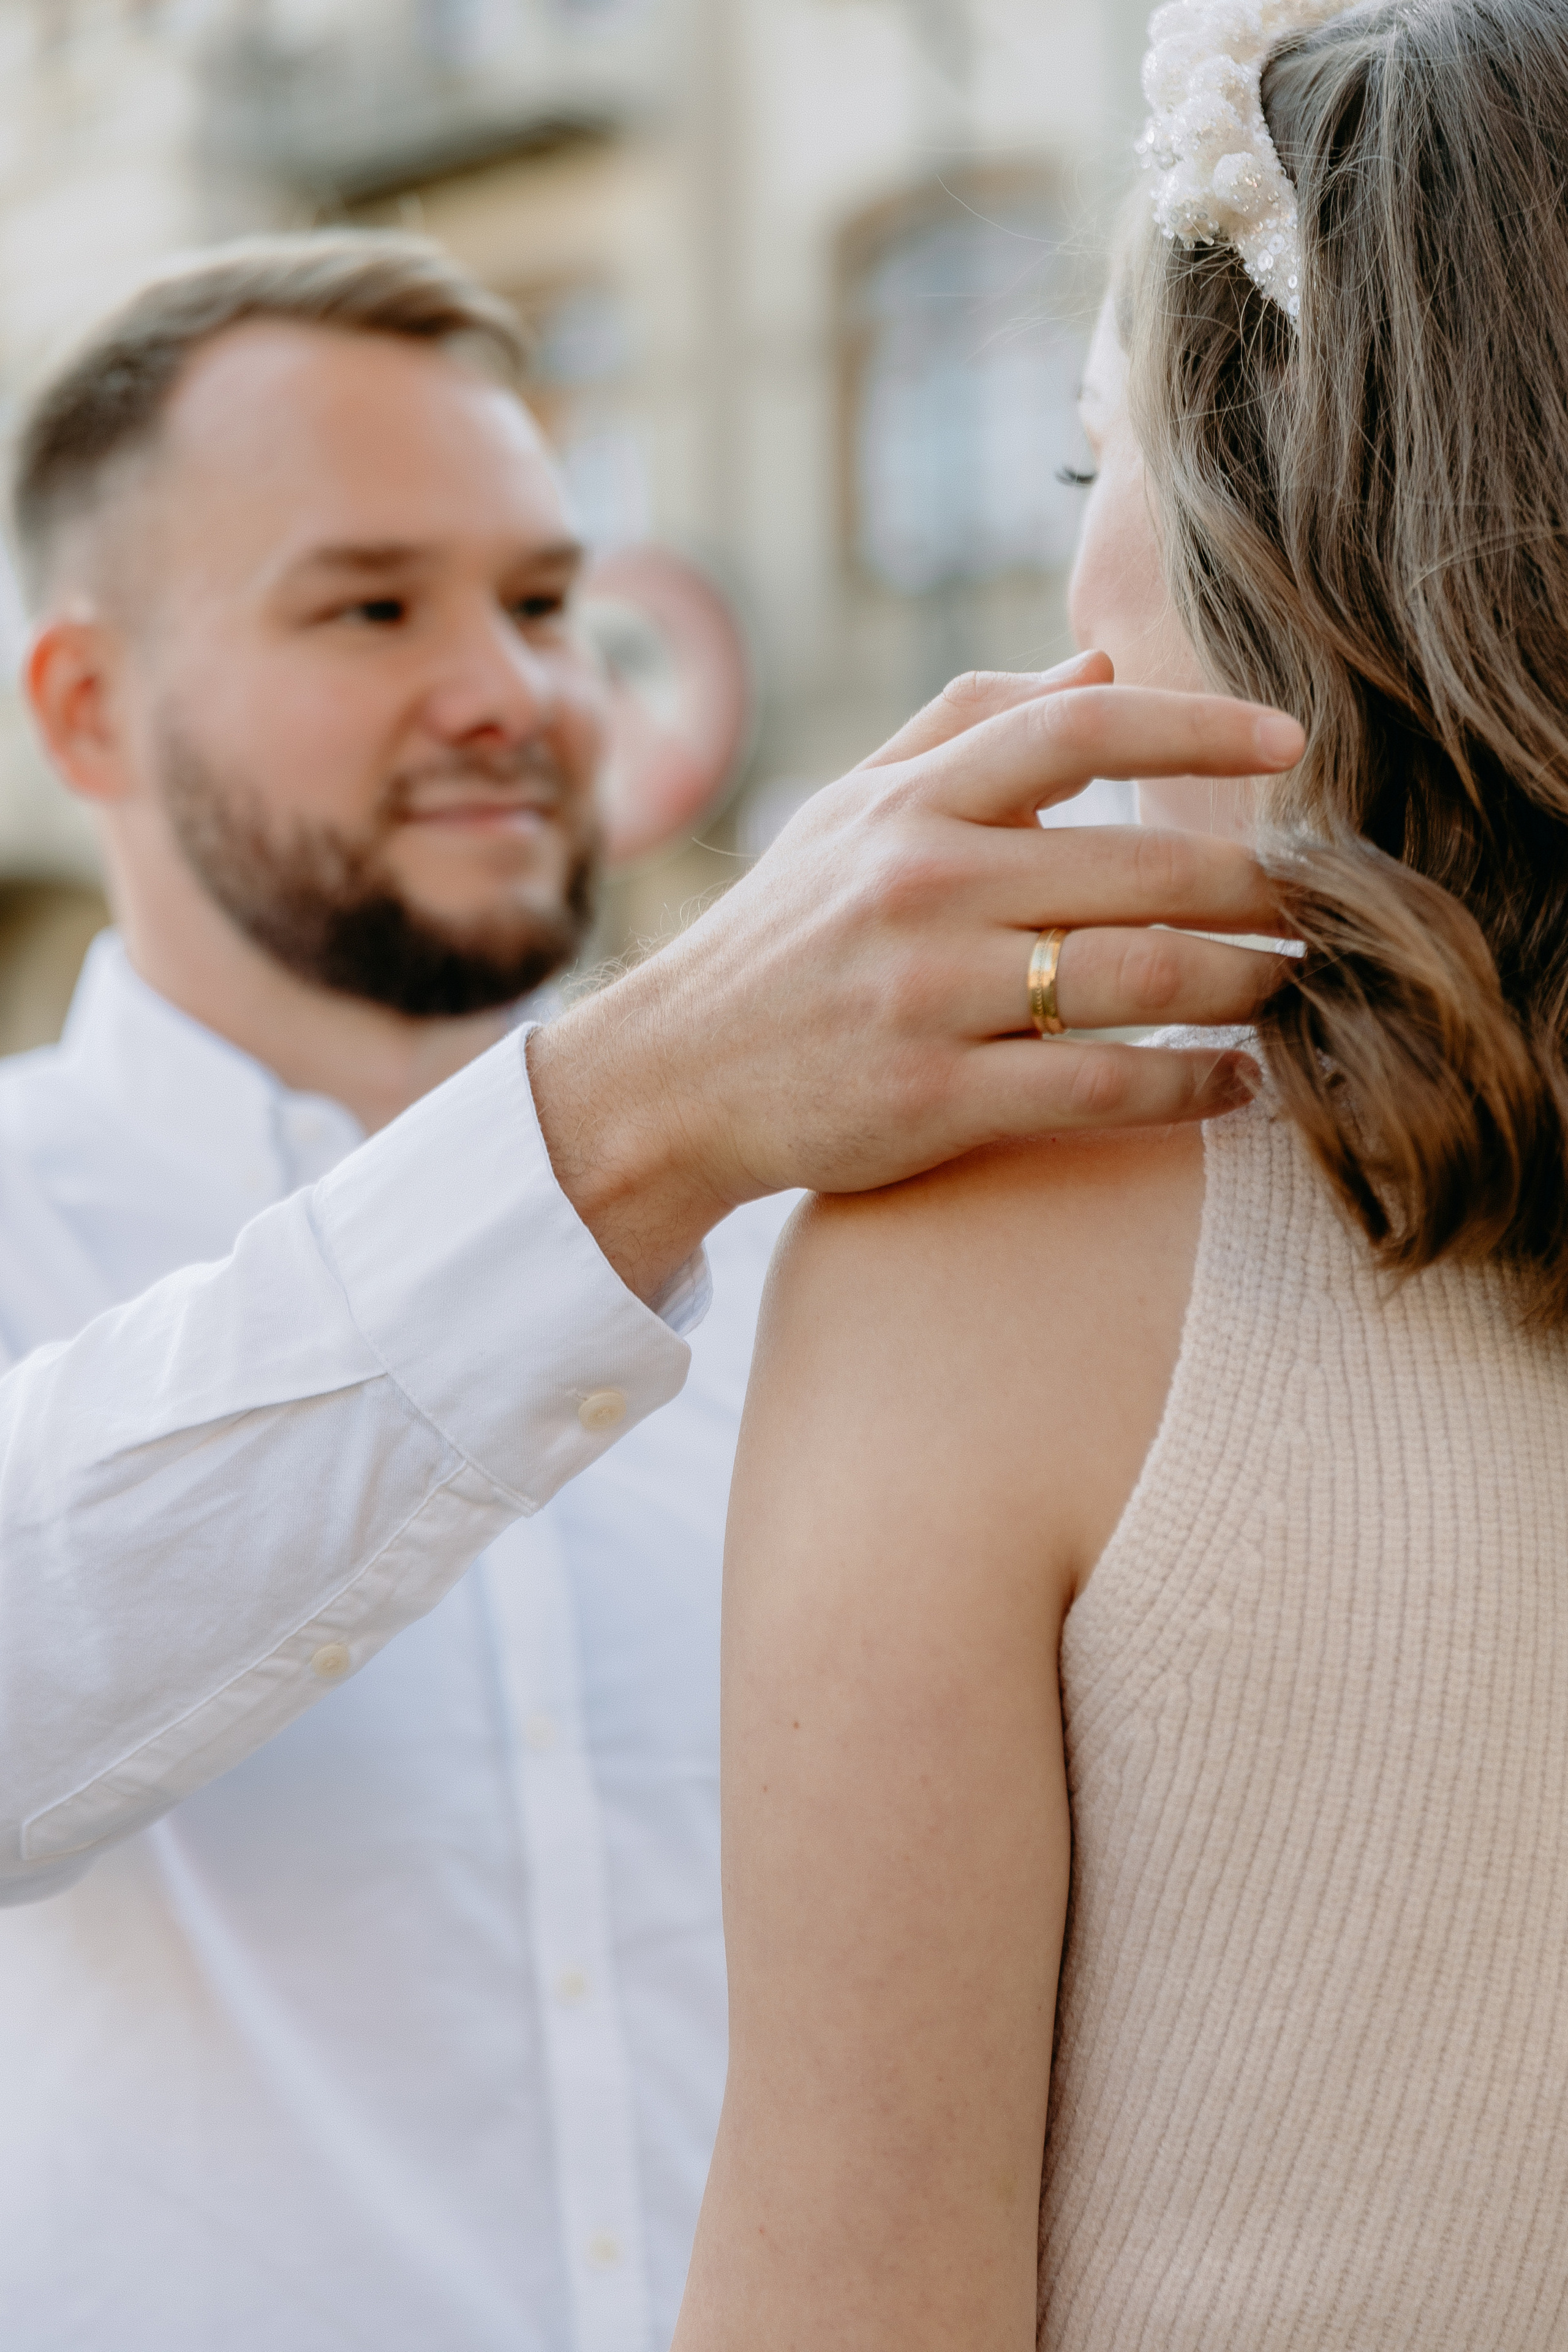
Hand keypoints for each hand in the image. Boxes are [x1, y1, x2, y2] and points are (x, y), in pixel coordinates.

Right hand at [529, 651, 1302, 1299]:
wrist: (672, 1080)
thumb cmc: (781, 938)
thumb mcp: (848, 810)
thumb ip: (965, 727)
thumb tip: (1098, 661)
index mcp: (909, 805)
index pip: (1075, 727)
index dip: (1195, 725)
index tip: (1290, 739)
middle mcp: (921, 885)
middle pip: (1138, 867)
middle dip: (1258, 886)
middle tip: (1328, 904)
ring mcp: (926, 994)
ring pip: (1135, 978)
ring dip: (1243, 986)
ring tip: (1294, 990)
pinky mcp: (930, 1099)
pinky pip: (1097, 1088)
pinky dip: (1189, 1086)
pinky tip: (1239, 1084)